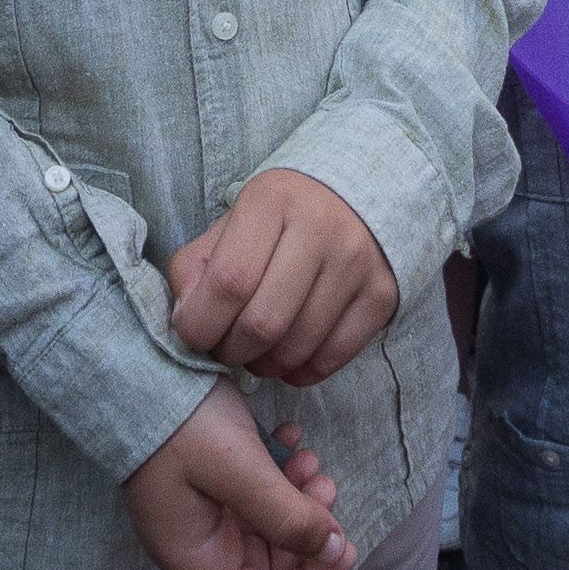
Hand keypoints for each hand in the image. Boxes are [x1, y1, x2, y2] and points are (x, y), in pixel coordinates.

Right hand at [122, 385, 354, 569]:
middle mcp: (202, 550)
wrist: (135, 368)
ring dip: (301, 502)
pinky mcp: (211, 487)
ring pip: (271, 535)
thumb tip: (333, 550)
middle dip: (310, 538)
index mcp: (200, 562)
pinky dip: (283, 478)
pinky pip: (258, 500)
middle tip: (325, 487)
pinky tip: (290, 439)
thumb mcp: (238, 467)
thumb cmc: (180, 421)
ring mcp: (206, 519)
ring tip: (310, 460)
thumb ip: (287, 516)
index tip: (338, 545)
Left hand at [168, 168, 400, 387]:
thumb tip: (186, 321)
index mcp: (272, 201)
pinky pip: (332, 358)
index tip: (194, 335)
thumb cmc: (279, 218)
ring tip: (256, 350)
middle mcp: (321, 228)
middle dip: (231, 351)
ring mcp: (357, 263)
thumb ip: (195, 267)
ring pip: (296, 348)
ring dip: (264, 365)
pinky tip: (288, 356)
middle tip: (226, 347)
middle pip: (263, 323)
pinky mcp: (382, 295)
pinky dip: (300, 372)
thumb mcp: (230, 223)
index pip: (228, 282)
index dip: (201, 324)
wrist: (356, 197)